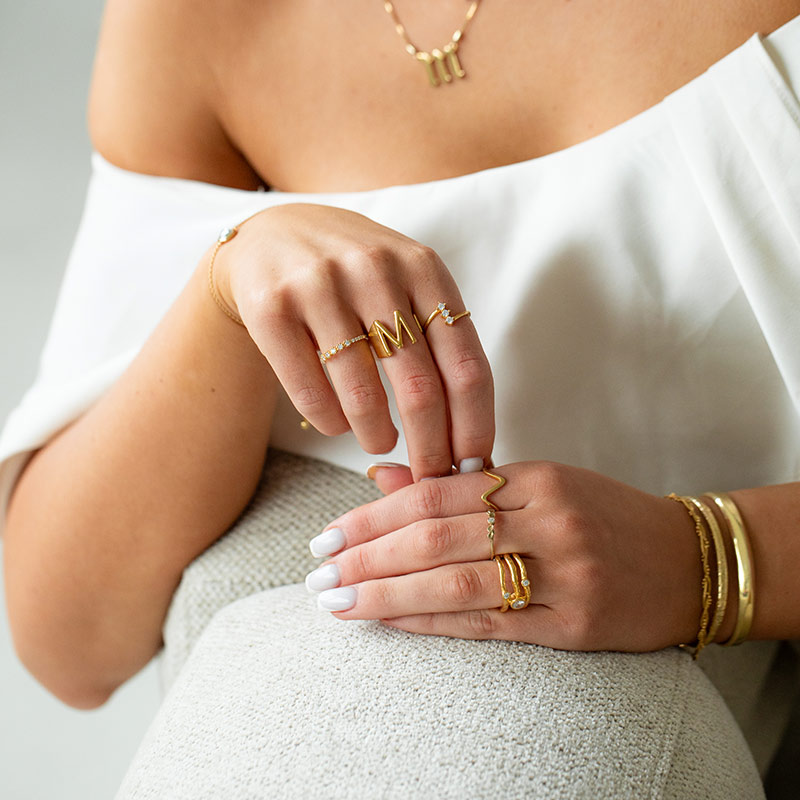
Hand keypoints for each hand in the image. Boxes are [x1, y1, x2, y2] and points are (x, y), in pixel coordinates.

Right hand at [213, 203, 493, 479]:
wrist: (270, 234)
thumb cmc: (353, 273)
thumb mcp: (404, 280)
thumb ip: (437, 335)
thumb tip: (465, 431)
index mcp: (423, 268)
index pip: (466, 365)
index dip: (474, 426)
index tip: (473, 464)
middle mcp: (375, 270)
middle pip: (421, 388)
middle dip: (431, 449)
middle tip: (429, 475)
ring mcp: (319, 286)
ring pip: (364, 394)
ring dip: (376, 436)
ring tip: (379, 444)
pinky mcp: (271, 307)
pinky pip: (310, 391)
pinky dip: (330, 421)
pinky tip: (337, 423)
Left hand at [305, 462, 703, 651]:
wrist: (687, 560)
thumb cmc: (603, 514)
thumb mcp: (539, 482)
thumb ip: (461, 485)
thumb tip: (381, 479)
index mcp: (535, 478)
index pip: (435, 494)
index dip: (374, 517)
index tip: (328, 535)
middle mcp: (548, 522)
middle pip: (435, 539)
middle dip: (367, 557)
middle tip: (318, 573)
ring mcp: (564, 575)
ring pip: (454, 585)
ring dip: (387, 596)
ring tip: (337, 603)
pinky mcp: (574, 625)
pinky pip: (487, 625)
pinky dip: (431, 625)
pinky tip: (390, 625)